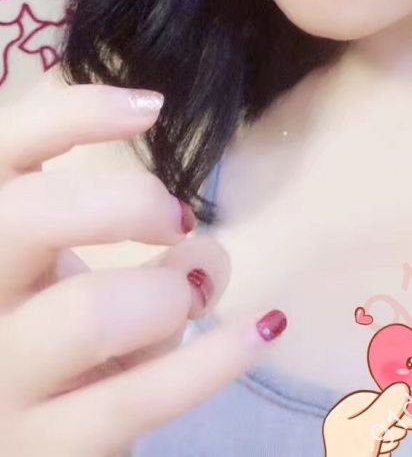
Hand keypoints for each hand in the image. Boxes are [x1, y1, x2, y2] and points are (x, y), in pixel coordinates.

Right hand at [0, 80, 283, 456]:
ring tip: (186, 298)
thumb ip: (129, 244)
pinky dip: (216, 358)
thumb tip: (205, 251)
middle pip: (26, 216)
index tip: (152, 109)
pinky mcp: (43, 451)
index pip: (2, 148)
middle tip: (173, 218)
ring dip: (164, 295)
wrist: (20, 441)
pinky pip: (138, 399)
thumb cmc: (50, 339)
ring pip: (86, 314)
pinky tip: (264, 328)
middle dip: (125, 202)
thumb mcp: (70, 273)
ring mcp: (0, 383)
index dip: (74, 114)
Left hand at [322, 382, 411, 455]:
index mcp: (340, 416)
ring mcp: (356, 443)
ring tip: (391, 443)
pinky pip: (382, 443)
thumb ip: (386, 408)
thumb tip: (403, 387)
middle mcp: (346, 427)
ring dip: (393, 434)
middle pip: (379, 413)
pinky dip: (389, 446)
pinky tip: (386, 452)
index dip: (393, 402)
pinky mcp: (366, 454)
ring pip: (383, 429)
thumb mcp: (370, 431)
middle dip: (395, 419)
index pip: (372, 399)